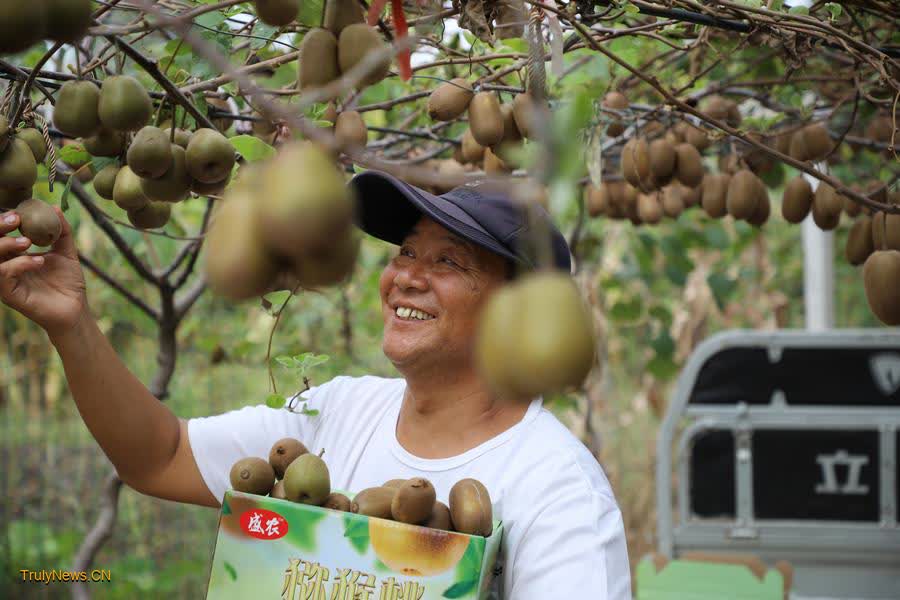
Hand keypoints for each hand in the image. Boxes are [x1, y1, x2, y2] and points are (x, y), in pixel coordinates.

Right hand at [0, 206, 87, 338]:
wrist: (75, 308)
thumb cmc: (68, 282)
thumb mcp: (66, 252)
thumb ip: (61, 231)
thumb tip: (56, 208)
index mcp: (14, 256)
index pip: (0, 235)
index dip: (3, 222)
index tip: (18, 212)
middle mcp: (6, 267)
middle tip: (17, 220)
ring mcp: (5, 281)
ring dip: (7, 245)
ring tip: (28, 242)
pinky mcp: (9, 295)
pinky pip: (3, 275)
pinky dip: (19, 264)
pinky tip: (39, 261)